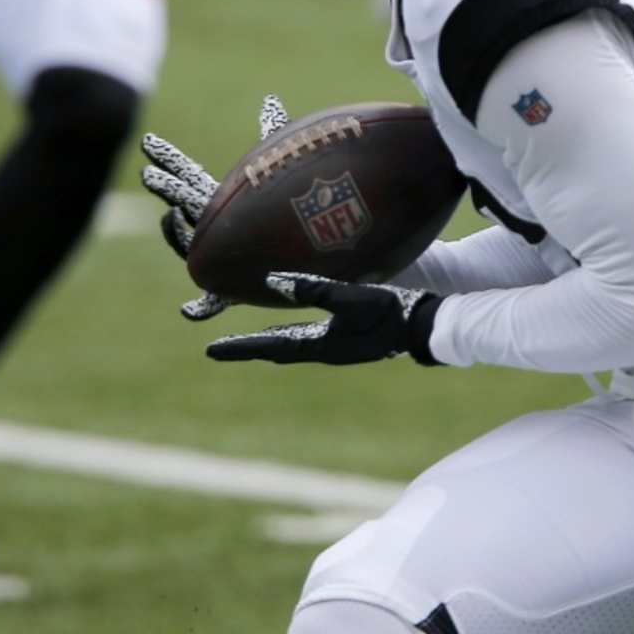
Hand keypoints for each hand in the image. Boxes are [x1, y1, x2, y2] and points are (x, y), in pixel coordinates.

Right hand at [141, 94, 290, 320]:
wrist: (294, 258)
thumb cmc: (281, 218)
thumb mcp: (275, 172)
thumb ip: (272, 135)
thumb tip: (268, 99)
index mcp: (215, 201)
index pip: (185, 175)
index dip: (167, 159)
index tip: (146, 142)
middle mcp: (210, 228)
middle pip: (181, 202)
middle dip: (166, 188)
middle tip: (150, 173)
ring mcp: (216, 255)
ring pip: (187, 243)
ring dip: (175, 232)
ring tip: (172, 213)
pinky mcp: (229, 286)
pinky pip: (211, 301)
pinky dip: (200, 307)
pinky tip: (189, 312)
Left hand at [205, 272, 444, 365]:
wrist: (423, 326)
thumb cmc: (388, 311)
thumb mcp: (350, 297)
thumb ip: (312, 288)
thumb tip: (271, 282)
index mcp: (319, 345)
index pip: (269, 348)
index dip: (239, 349)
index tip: (210, 352)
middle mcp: (323, 349)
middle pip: (276, 349)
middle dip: (249, 348)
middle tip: (221, 349)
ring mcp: (336, 345)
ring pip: (291, 344)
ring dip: (268, 342)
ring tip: (249, 341)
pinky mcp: (347, 337)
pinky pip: (308, 336)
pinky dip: (289, 332)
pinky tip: (291, 324)